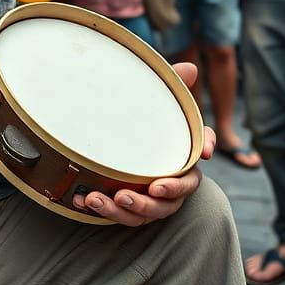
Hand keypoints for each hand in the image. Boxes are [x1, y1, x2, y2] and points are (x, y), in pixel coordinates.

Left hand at [73, 63, 215, 225]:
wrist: (116, 141)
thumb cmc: (144, 125)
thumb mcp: (154, 105)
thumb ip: (171, 89)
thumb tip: (189, 69)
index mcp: (180, 162)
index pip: (197, 159)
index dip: (202, 152)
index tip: (201, 152)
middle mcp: (169, 185)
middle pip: (169, 201)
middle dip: (149, 202)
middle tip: (127, 195)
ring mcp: (148, 200)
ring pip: (142, 213)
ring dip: (119, 211)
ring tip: (96, 198)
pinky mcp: (128, 208)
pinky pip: (117, 215)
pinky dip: (100, 210)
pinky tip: (81, 199)